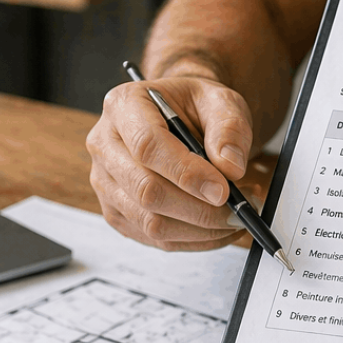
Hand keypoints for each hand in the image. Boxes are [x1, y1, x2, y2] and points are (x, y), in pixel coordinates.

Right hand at [88, 76, 274, 251]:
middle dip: (199, 210)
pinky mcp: (117, 212)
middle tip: (237, 211)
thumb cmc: (196, 108)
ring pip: (150, 222)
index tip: (223, 191)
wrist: (183, 120)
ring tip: (234, 218)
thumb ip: (228, 129)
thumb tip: (230, 168)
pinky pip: (155, 239)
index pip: (148, 147)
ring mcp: (106, 183)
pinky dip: (194, 240)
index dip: (187, 174)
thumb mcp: (220, 101)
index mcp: (124, 106)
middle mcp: (105, 145)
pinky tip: (218, 228)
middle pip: (146, 191)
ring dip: (199, 230)